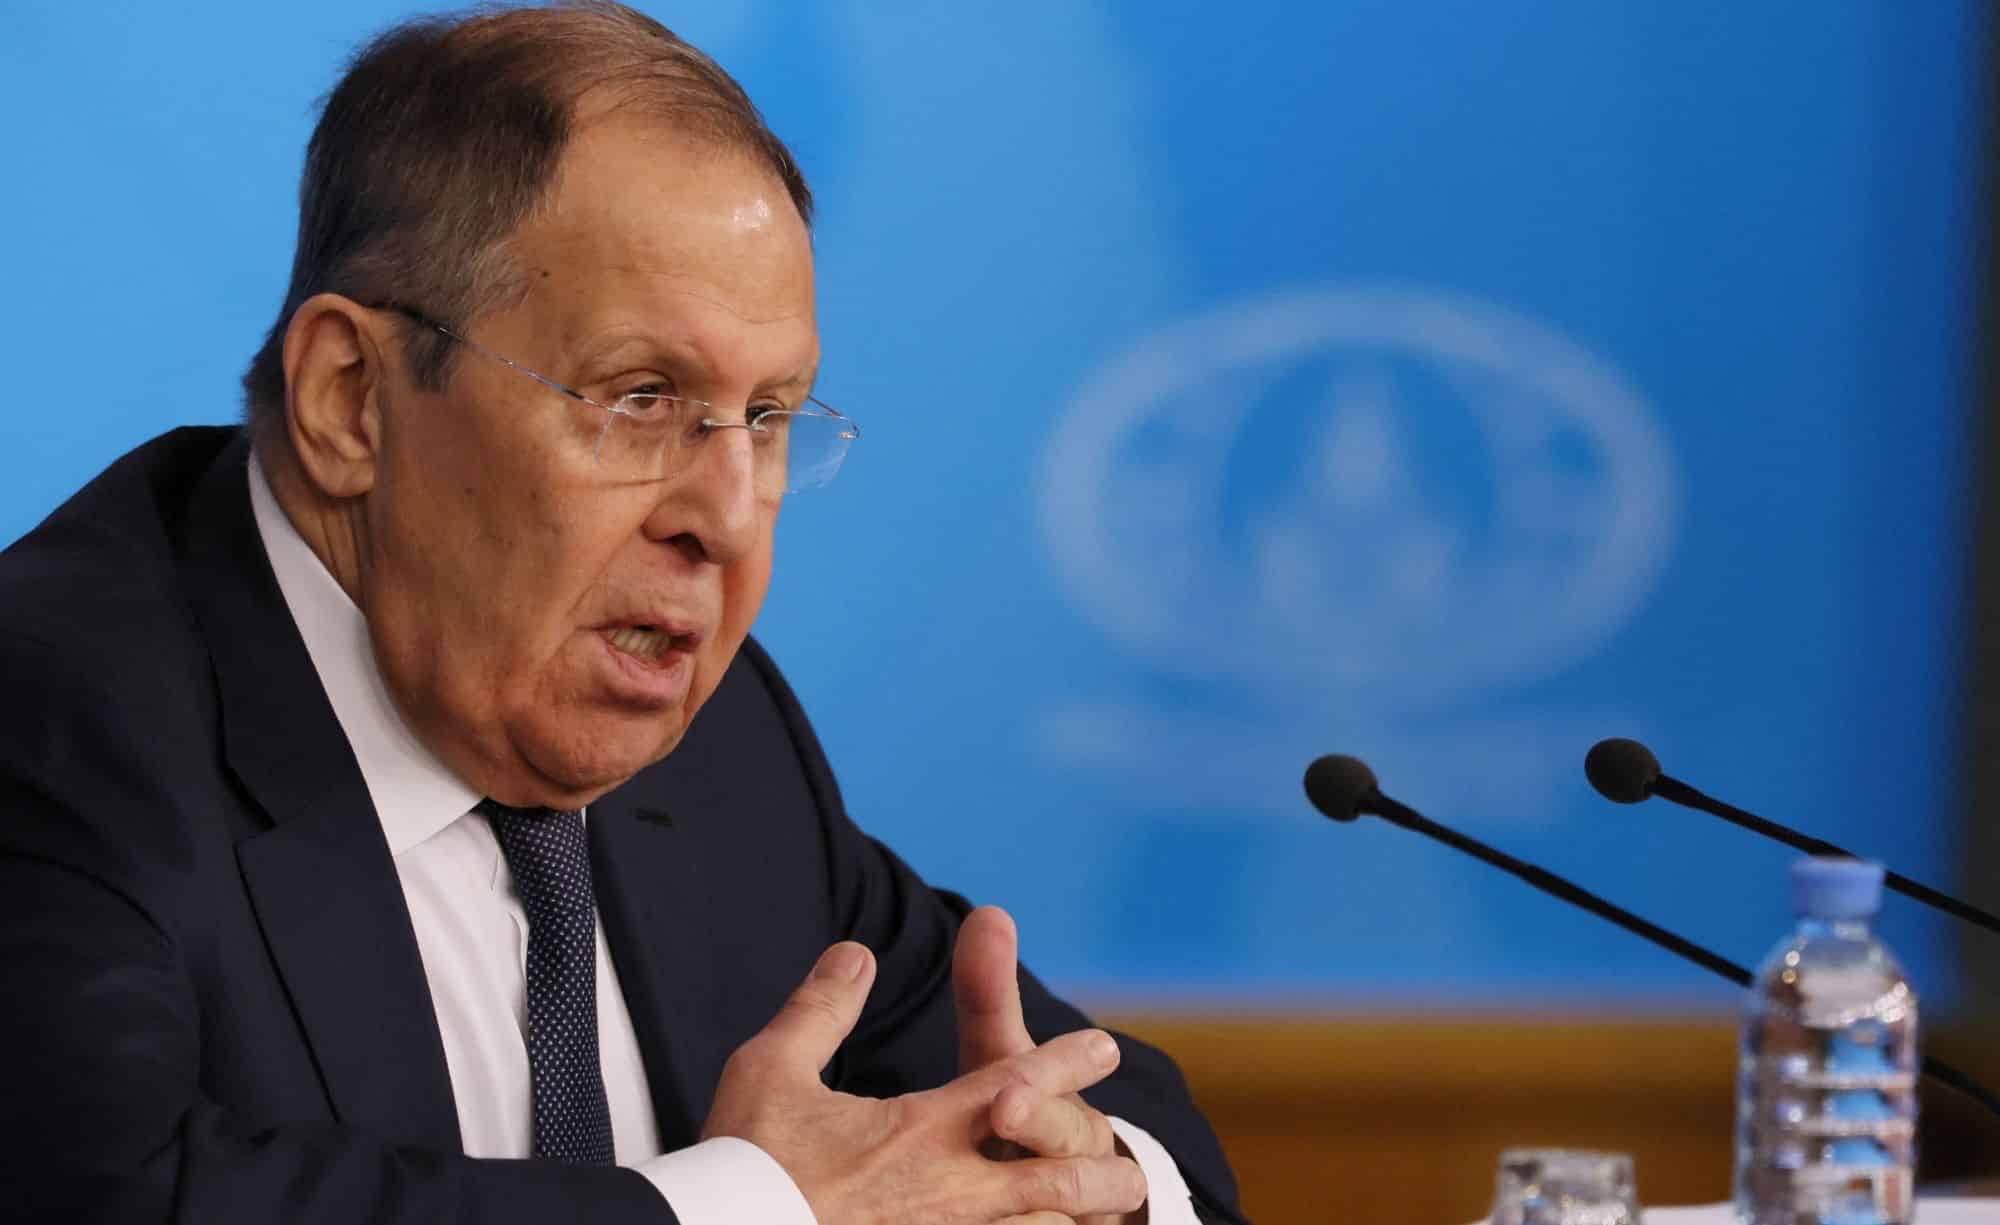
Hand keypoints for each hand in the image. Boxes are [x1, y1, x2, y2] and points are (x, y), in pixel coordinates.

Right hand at [701, 941, 1145, 1224]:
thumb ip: (821, 1008)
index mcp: (919, 1132)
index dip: (1065, 1064)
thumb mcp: (771, 1068)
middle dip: (1097, 1170)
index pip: (1015, 1086)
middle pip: (1052, 1181)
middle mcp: (944, 1193)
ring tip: (1097, 1221)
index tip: (1102, 1049)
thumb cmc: (743, 1164)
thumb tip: (856, 951)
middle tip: (1132, 1166)